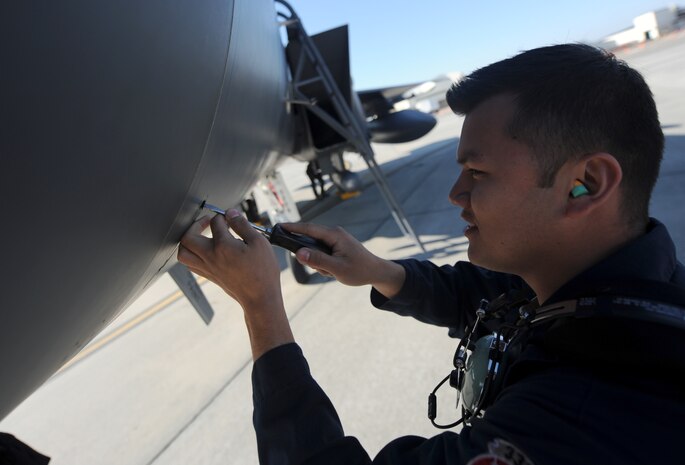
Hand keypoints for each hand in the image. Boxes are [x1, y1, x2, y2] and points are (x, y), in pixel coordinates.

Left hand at [178, 210, 292, 359]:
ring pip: (184, 252)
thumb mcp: (259, 242)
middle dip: (196, 224)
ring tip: (200, 235)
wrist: (260, 296)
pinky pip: (190, 264)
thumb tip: (231, 214)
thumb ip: (243, 225)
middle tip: (208, 221)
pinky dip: (191, 254)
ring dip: (188, 240)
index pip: (215, 223)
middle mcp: (211, 257)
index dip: (223, 216)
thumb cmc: (262, 271)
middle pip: (189, 236)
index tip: (230, 216)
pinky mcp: (209, 276)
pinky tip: (202, 250)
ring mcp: (208, 268)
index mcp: (223, 246)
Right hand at [282, 223, 405, 297]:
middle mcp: (333, 234)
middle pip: (309, 240)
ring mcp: (334, 239)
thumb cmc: (359, 270)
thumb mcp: (337, 268)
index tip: (278, 226)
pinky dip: (323, 264)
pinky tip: (333, 271)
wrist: (375, 272)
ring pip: (315, 249)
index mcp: (334, 235)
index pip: (308, 228)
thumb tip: (299, 253)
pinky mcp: (335, 246)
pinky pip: (321, 253)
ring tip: (331, 272)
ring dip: (319, 263)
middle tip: (322, 269)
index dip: (292, 227)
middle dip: (310, 256)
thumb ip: (317, 260)